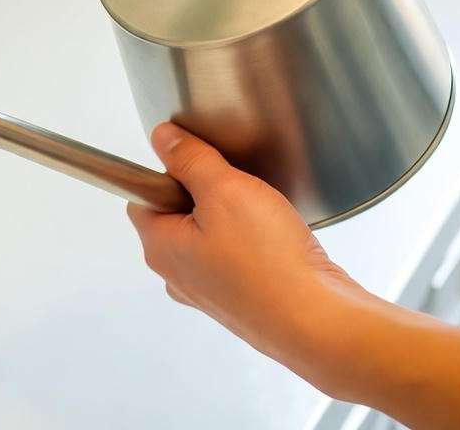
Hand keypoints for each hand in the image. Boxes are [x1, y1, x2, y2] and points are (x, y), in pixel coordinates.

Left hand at [127, 123, 364, 367]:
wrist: (317, 320)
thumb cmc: (268, 262)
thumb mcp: (224, 190)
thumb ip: (190, 160)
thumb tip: (164, 139)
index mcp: (160, 247)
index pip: (143, 197)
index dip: (169, 174)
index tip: (200, 166)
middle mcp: (177, 275)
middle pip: (176, 217)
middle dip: (204, 196)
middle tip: (237, 189)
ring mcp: (208, 292)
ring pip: (208, 237)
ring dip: (231, 220)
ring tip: (261, 215)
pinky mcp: (240, 300)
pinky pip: (236, 259)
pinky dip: (252, 245)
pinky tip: (274, 240)